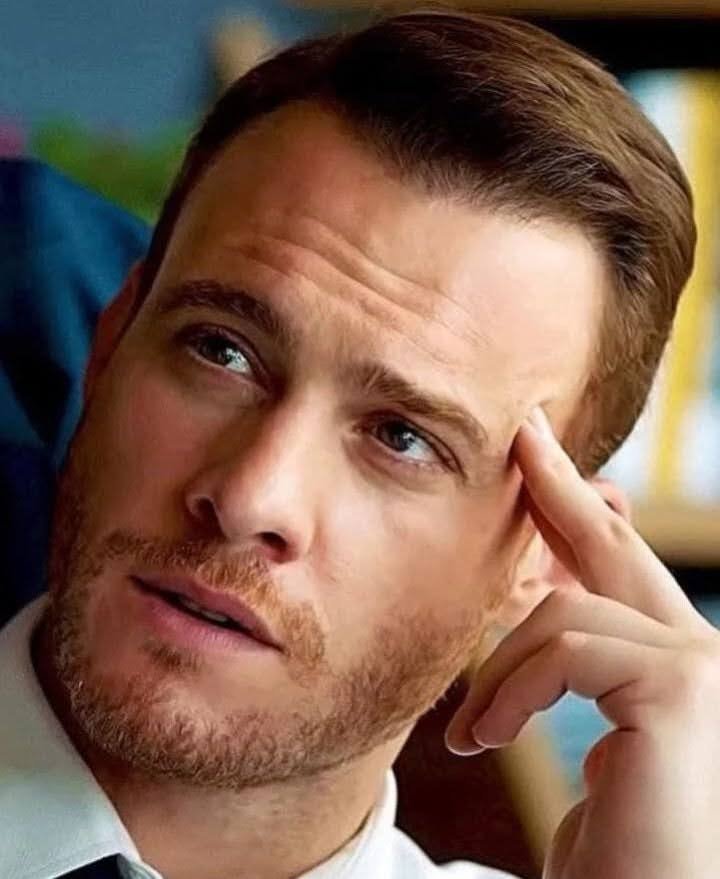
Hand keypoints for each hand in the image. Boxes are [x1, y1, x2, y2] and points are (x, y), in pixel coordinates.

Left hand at [445, 407, 719, 878]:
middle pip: (614, 549)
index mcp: (680, 664)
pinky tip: (487, 741)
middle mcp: (707, 652)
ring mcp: (704, 666)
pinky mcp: (684, 687)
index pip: (621, 566)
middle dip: (559, 488)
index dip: (578, 505)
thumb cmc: (617, 855)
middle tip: (523, 431)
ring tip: (473, 732)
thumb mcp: (587, 744)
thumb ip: (573, 670)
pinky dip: (511, 694)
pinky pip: (564, 650)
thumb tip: (541, 595)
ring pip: (564, 615)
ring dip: (501, 675)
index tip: (538, 451)